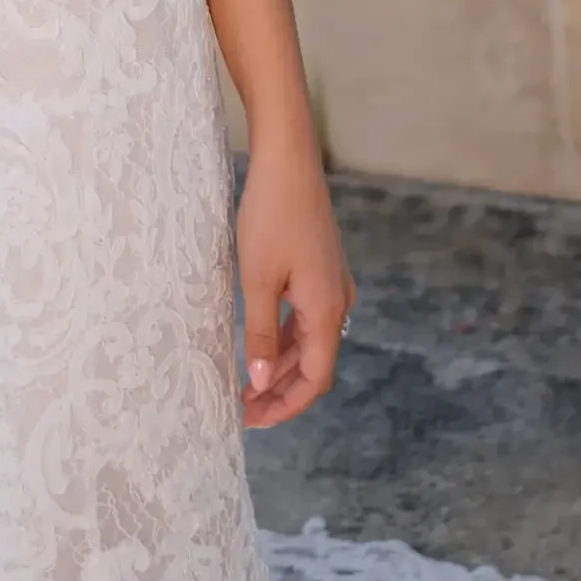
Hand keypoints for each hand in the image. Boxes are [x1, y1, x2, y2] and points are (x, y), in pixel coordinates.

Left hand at [235, 137, 353, 429]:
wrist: (288, 160)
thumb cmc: (270, 215)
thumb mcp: (257, 278)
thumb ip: (258, 333)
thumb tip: (257, 381)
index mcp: (326, 310)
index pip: (315, 378)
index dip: (286, 405)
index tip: (253, 420)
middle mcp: (336, 302)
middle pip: (313, 365)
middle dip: (279, 391)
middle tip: (243, 410)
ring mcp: (330, 285)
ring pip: (307, 342)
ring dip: (279, 366)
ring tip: (245, 385)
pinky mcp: (319, 270)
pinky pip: (304, 318)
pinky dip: (282, 339)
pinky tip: (258, 347)